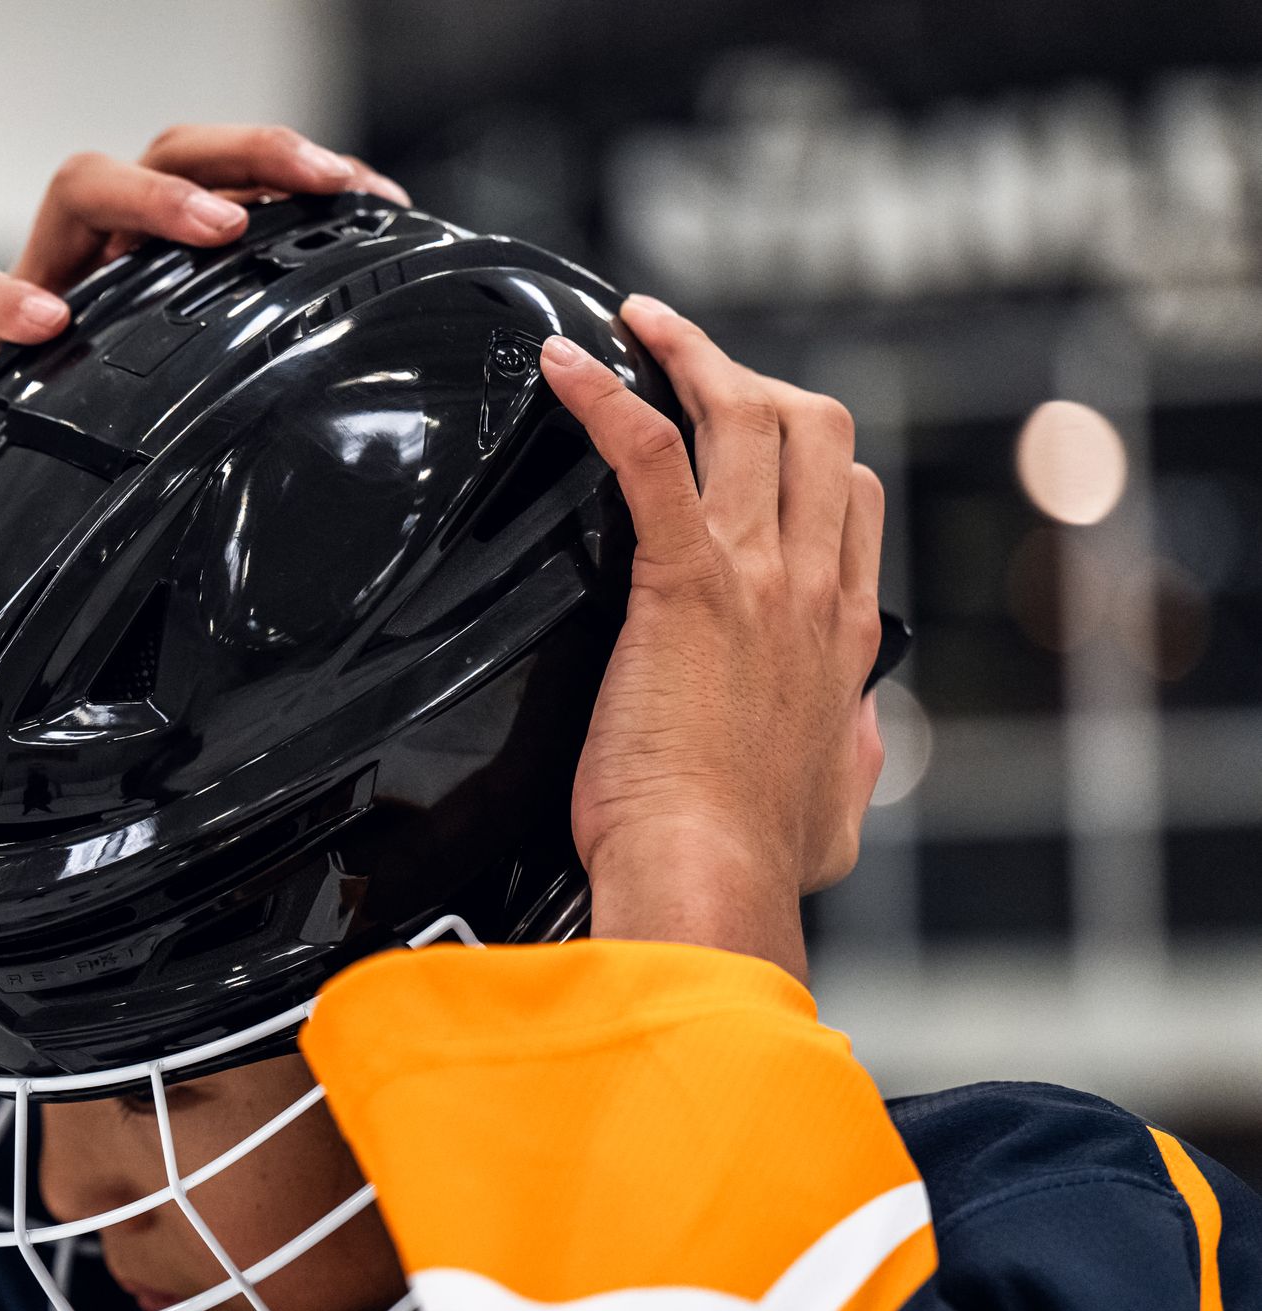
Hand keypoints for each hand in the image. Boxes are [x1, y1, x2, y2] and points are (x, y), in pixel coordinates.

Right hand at [0, 124, 409, 479]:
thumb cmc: (79, 461)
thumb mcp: (175, 417)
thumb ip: (238, 384)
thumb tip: (348, 395)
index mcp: (156, 268)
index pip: (227, 181)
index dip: (297, 176)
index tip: (371, 196)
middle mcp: (99, 260)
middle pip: (164, 154)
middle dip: (246, 153)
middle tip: (315, 180)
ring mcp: (37, 290)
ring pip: (78, 190)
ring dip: (153, 195)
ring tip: (215, 227)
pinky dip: (13, 300)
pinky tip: (51, 322)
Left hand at [539, 295, 886, 983]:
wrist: (708, 879)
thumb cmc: (748, 864)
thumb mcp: (834, 817)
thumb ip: (850, 762)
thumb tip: (854, 734)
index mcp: (843, 637)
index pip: (850, 500)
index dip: (806, 452)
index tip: (752, 437)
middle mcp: (811, 588)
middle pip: (812, 429)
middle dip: (755, 379)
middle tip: (689, 361)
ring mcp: (754, 576)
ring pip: (745, 417)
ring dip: (690, 355)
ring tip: (641, 325)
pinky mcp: (684, 582)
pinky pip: (648, 454)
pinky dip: (607, 396)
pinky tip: (564, 367)